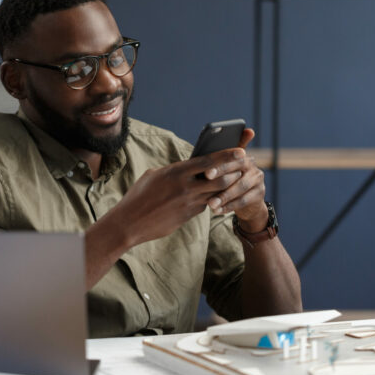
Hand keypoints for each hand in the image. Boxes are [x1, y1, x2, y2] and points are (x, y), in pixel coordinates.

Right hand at [110, 147, 253, 247]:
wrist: (129, 223)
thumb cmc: (138, 196)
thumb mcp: (154, 176)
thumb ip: (175, 171)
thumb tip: (190, 168)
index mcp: (176, 172)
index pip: (208, 161)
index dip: (227, 156)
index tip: (241, 151)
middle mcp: (185, 187)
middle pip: (219, 178)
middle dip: (234, 172)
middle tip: (245, 167)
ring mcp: (188, 203)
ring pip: (216, 193)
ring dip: (227, 188)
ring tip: (236, 181)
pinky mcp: (188, 216)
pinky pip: (205, 205)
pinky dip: (212, 200)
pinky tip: (217, 197)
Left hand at [203, 128, 269, 231]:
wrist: (247, 201)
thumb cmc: (227, 182)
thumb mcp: (221, 173)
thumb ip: (213, 166)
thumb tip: (196, 163)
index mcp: (240, 156)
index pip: (231, 159)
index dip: (220, 166)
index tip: (206, 174)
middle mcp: (251, 165)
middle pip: (237, 172)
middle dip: (222, 180)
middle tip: (208, 186)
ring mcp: (257, 179)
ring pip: (240, 188)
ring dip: (224, 196)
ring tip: (211, 204)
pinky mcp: (260, 193)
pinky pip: (243, 201)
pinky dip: (229, 206)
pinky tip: (217, 211)